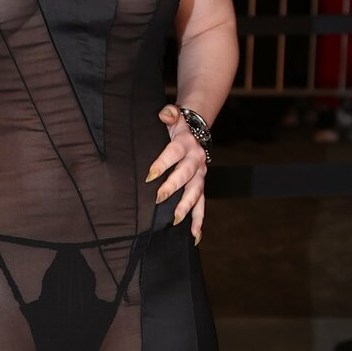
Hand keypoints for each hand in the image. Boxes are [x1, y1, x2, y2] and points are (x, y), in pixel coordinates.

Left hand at [146, 104, 207, 244]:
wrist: (196, 131)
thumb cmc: (177, 127)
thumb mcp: (173, 117)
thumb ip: (169, 114)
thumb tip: (164, 114)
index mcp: (186, 144)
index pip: (174, 154)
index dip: (162, 163)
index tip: (149, 175)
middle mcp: (196, 161)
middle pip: (186, 175)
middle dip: (173, 187)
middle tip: (158, 198)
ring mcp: (201, 176)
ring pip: (196, 193)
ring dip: (187, 207)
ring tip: (177, 220)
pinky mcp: (201, 187)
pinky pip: (202, 206)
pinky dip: (199, 221)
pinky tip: (195, 236)